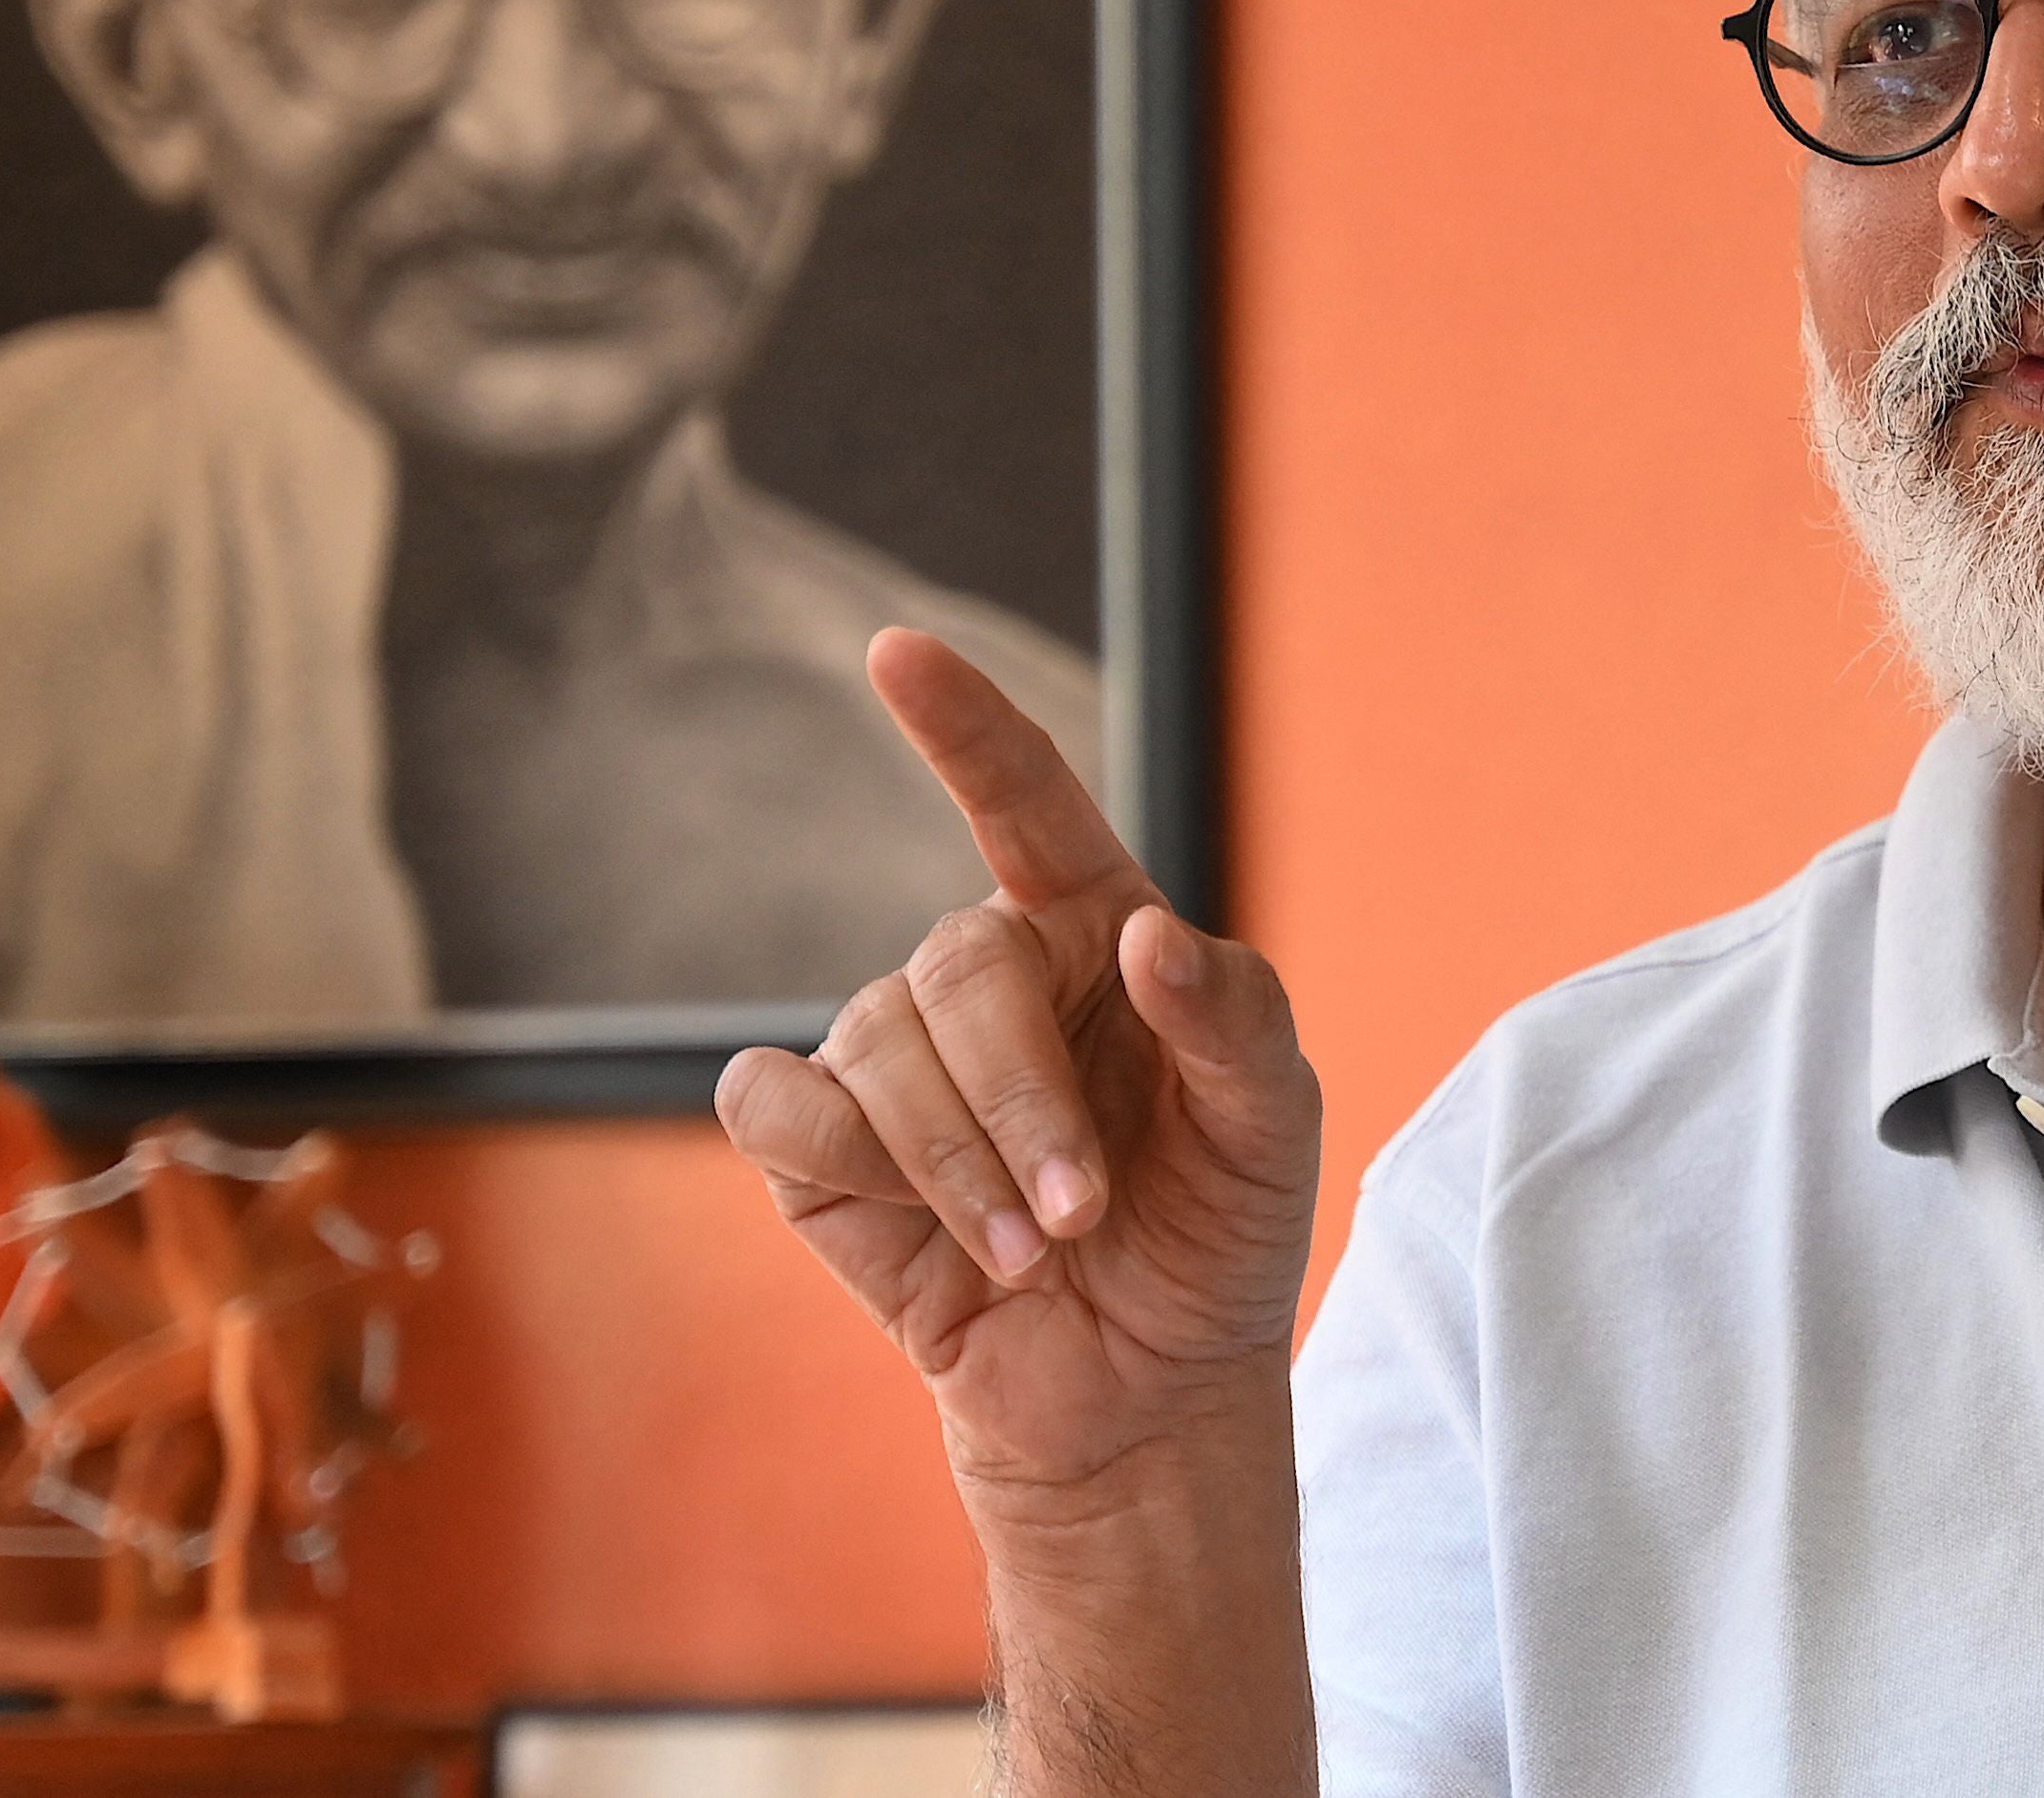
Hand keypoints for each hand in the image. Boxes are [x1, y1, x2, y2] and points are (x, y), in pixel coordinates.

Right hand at [719, 630, 1319, 1512]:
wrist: (1145, 1391)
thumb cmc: (1216, 1235)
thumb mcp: (1272, 1129)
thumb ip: (1235, 1018)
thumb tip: (1148, 935)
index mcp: (1098, 931)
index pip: (1027, 800)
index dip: (964, 725)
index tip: (899, 651)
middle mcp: (988, 975)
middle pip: (956, 965)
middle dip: (1018, 1099)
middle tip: (1079, 1211)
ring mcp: (890, 1055)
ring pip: (872, 1046)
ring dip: (957, 1164)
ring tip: (1030, 1249)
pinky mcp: (814, 1146)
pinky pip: (771, 1103)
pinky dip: (841, 1161)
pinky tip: (909, 1227)